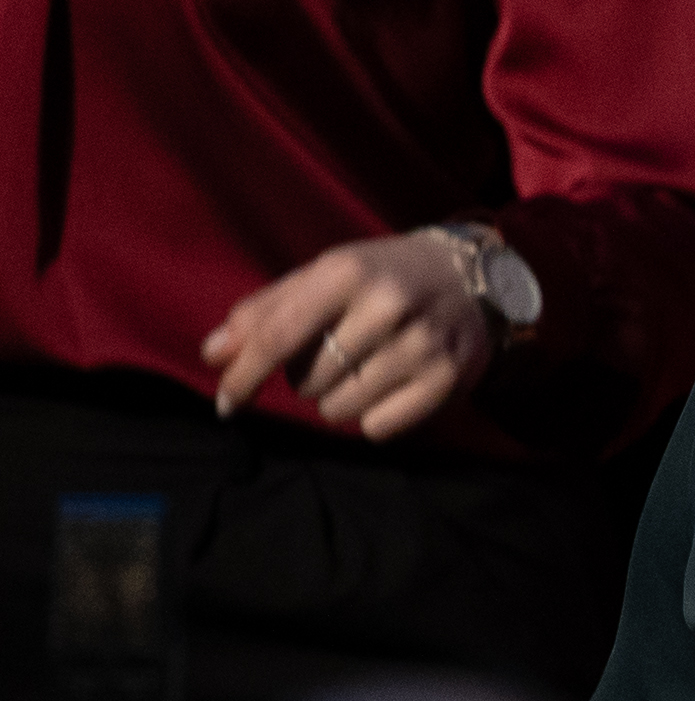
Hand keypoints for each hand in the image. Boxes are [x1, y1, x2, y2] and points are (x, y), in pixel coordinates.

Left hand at [202, 234, 496, 440]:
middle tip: (335, 354)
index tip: (227, 404)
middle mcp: (388, 305)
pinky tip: (390, 386)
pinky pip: (378, 428)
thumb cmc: (380, 276)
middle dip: (307, 378)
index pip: (277, 337)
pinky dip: (374, 416)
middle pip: (307, 381)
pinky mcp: (449, 378)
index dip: (243, 376)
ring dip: (338, 400)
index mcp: (348, 272)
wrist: (474, 274)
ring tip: (362, 370)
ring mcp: (422, 344)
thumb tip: (213, 354)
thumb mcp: (323, 276)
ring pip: (339, 409)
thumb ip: (263, 312)